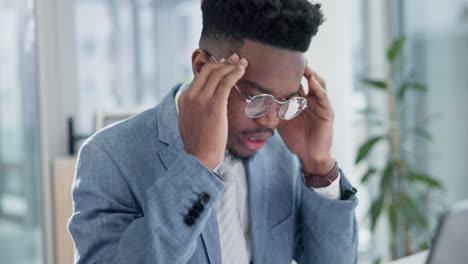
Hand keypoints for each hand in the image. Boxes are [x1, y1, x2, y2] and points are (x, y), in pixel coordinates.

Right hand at [178, 54, 247, 170]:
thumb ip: (194, 109)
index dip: (215, 66)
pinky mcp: (214, 105)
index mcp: (184, 98)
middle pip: (209, 70)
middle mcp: (191, 95)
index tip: (226, 64)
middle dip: (224, 62)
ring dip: (232, 65)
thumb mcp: (190, 121)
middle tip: (236, 59)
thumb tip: (201, 104)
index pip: (200, 75)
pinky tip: (242, 70)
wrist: (199, 157)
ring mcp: (201, 99)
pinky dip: (235, 73)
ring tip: (242, 63)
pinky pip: (226, 82)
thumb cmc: (199, 143)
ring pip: (218, 73)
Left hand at [277, 64, 334, 173]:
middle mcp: (313, 100)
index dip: (291, 73)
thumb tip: (255, 104)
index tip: (281, 61)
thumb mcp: (281, 122)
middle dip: (303, 68)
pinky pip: (323, 97)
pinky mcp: (327, 112)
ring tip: (305, 65)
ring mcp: (321, 105)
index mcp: (302, 101)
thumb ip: (273, 111)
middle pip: (309, 79)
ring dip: (312, 74)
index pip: (297, 82)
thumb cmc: (296, 139)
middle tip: (295, 57)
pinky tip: (311, 81)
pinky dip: (318, 88)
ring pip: (318, 84)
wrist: (309, 156)